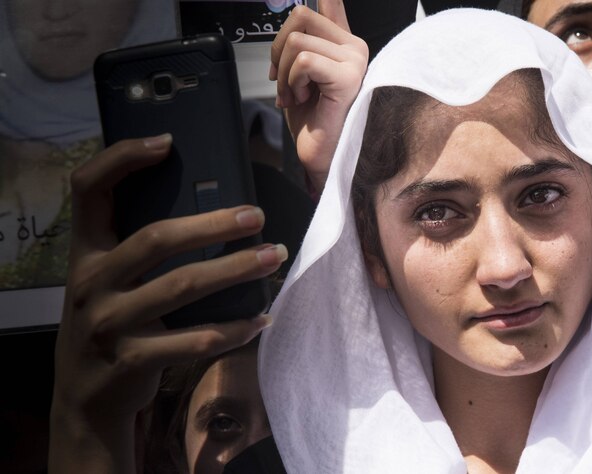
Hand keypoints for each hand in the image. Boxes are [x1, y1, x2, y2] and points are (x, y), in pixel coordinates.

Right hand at [49, 136, 282, 472]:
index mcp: (85, 251)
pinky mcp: (132, 360)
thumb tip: (213, 208)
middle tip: (257, 216)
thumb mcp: (108, 280)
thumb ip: (138, 248)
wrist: (84, 400)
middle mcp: (92, 282)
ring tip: (275, 256)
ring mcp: (110, 323)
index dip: (122, 159)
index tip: (166, 142)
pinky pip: (194, 341)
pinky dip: (234, 329)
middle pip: (157, 239)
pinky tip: (262, 318)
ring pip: (183, 286)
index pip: (88, 189)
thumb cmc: (112, 322)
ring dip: (237, 269)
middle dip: (214, 225)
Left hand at [270, 1, 368, 195]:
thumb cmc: (313, 120)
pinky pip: (304, 61)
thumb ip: (306, 39)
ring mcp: (355, 61)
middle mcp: (354, 48)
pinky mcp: (348, 77)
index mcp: (343, 43)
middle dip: (279, 50)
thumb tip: (319, 2)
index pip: (330, 2)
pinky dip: (292, 82)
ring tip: (296, 95)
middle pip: (300, 17)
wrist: (321, 155)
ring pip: (297, 42)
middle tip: (287, 80)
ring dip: (284, 74)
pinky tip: (303, 98)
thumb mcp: (301, 72)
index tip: (315, 14)